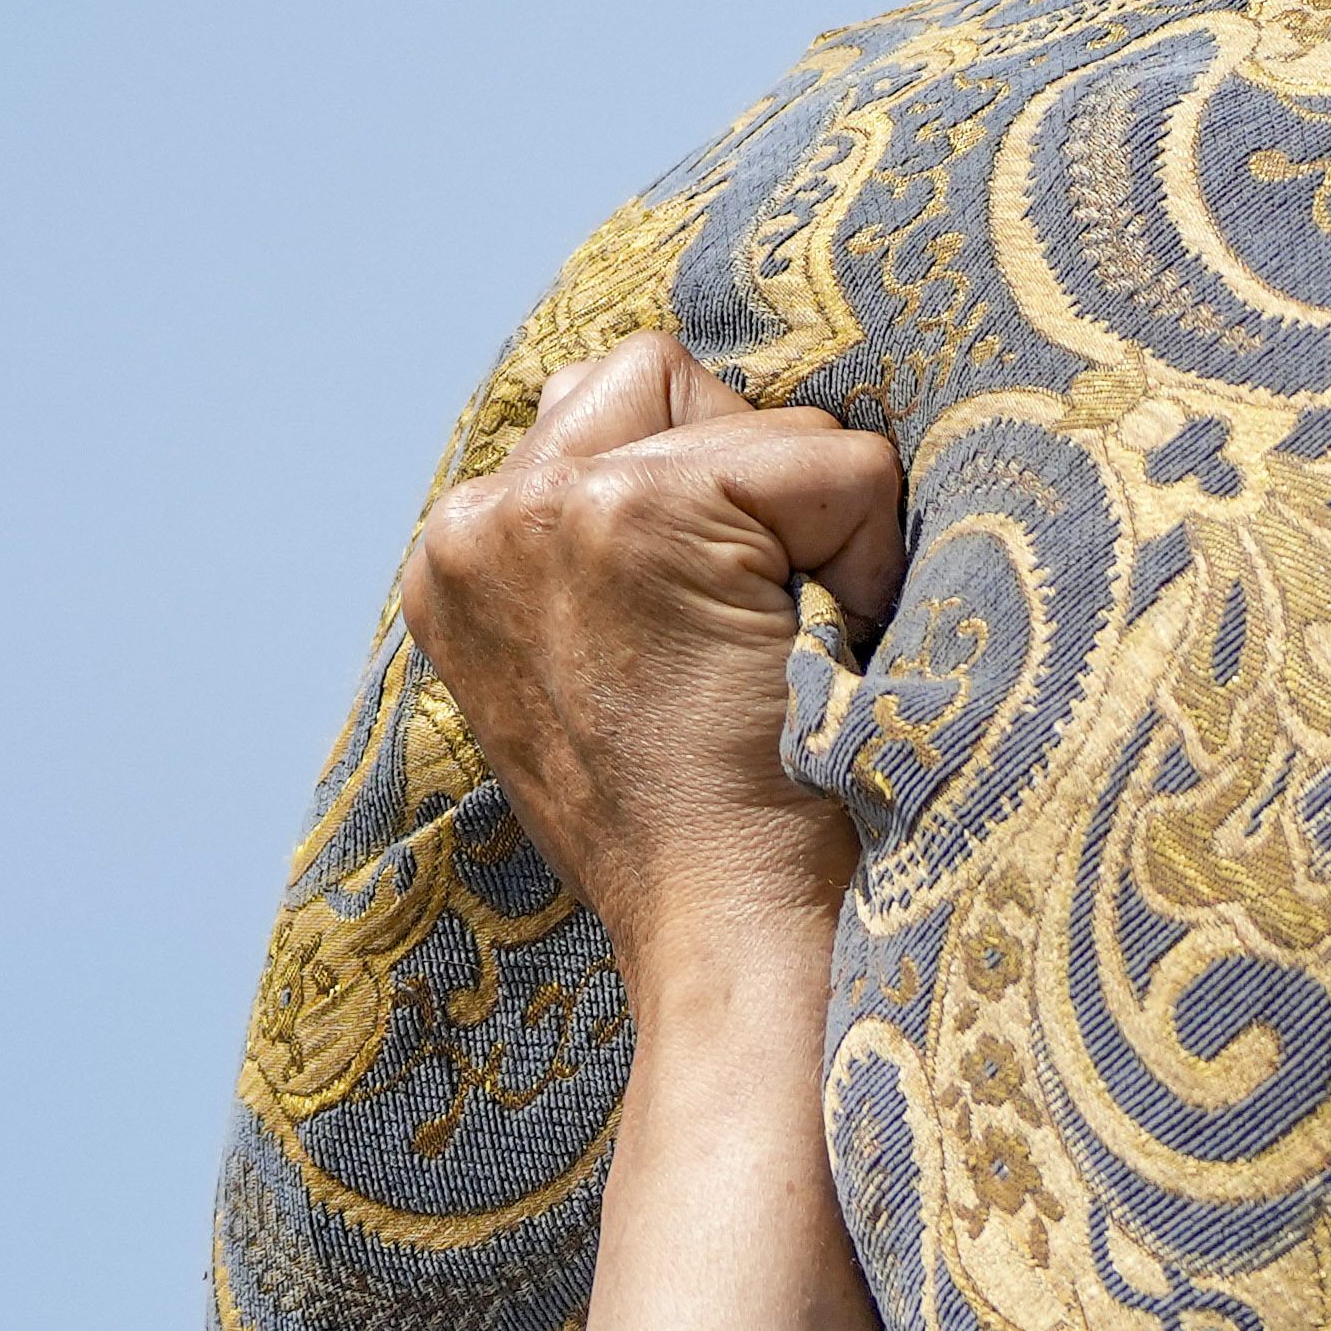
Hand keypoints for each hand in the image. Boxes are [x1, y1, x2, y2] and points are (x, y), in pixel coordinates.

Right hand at [398, 330, 906, 1001]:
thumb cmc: (707, 841)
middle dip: (756, 485)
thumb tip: (695, 454)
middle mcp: (475, 522)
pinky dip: (870, 554)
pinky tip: (837, 659)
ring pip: (751, 414)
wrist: (730, 948)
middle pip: (664, 382)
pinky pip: (831, 463)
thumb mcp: (608, 682)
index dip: (720, 516)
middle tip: (770, 641)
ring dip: (810, 516)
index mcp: (461, 561)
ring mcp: (548, 509)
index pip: (616, 423)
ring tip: (796, 649)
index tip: (722, 654)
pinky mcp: (640, 515)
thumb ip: (604, 564)